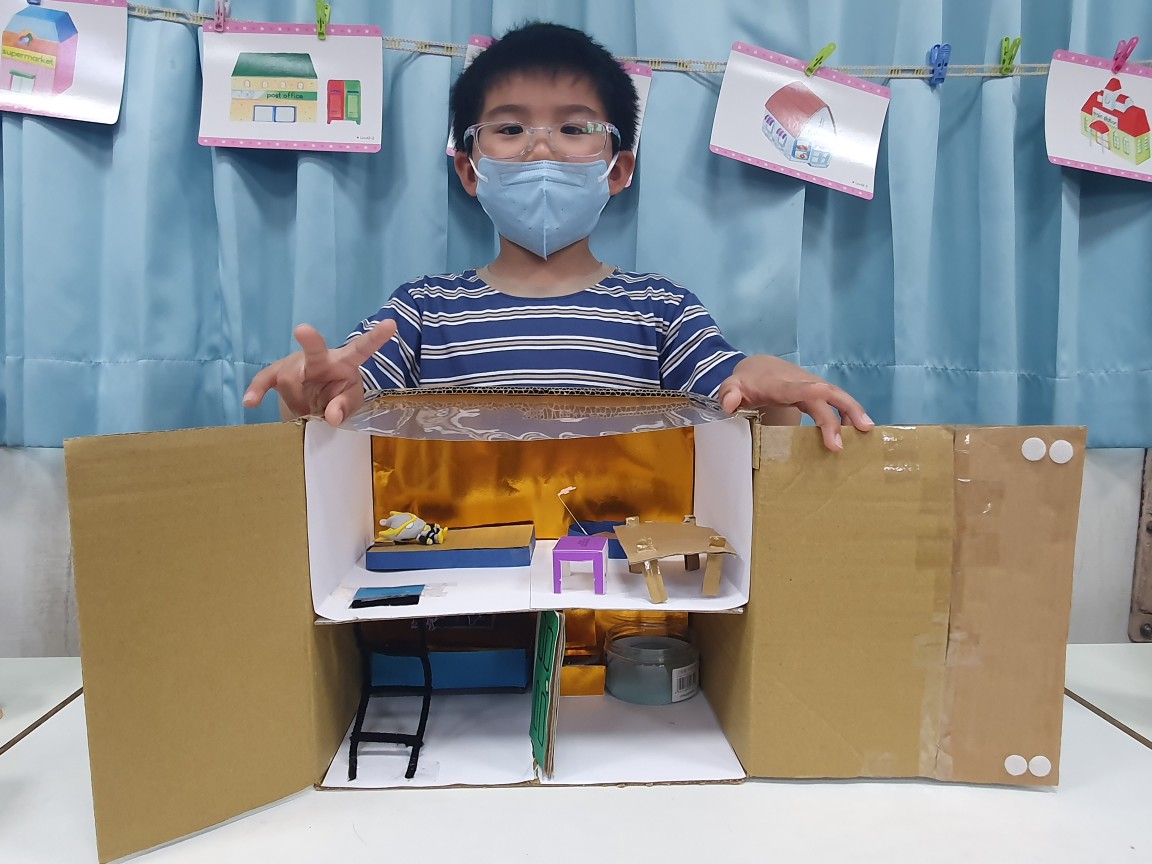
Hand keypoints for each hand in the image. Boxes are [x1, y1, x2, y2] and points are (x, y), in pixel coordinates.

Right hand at [243, 320, 397, 425]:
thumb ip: (344, 407)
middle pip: (314, 349)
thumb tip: (331, 416)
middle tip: (303, 331)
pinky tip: (250, 403)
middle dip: (309, 339)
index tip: (391, 324)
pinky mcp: (276, 373)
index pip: (362, 349)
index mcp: (344, 362)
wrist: (314, 396)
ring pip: (291, 380)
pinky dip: (257, 391)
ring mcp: (295, 363)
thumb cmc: (337, 393)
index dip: (376, 338)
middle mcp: (319, 358)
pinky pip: (264, 381)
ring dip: (298, 402)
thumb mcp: (349, 401)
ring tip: (307, 410)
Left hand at [717, 354, 873, 451]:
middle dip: (838, 412)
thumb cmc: (746, 382)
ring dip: (852, 411)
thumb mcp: (731, 387)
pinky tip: (859, 429)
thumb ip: (728, 393)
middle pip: (823, 393)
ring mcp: (812, 386)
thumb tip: (729, 403)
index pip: (793, 386)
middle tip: (847, 437)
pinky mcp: (818, 393)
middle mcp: (800, 382)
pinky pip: (836, 401)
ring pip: (836, 395)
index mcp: (778, 384)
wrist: (758, 368)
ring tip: (867, 430)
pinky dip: (850, 413)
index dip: (807, 389)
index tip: (822, 393)